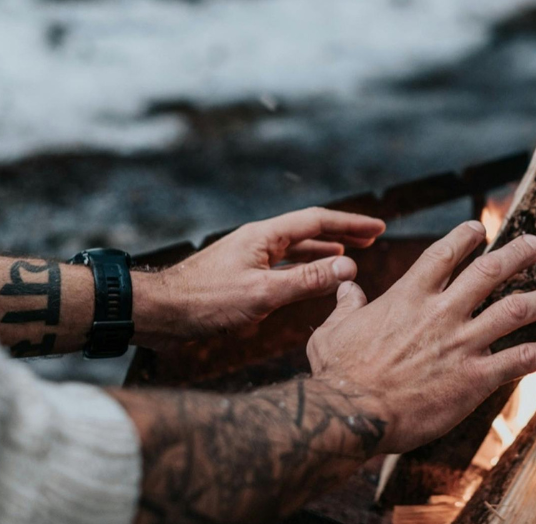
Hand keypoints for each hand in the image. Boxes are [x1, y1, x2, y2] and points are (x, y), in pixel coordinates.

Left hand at [135, 207, 385, 346]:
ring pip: (294, 250)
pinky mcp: (240, 277)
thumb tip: (349, 269)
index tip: (378, 227)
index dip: (350, 224)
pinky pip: (281, 268)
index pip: (317, 221)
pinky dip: (302, 270)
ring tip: (348, 258)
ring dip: (323, 253)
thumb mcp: (262, 294)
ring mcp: (248, 258)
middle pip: (308, 231)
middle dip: (341, 234)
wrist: (158, 314)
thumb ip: (307, 281)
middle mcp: (258, 242)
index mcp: (264, 236)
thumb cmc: (204, 303)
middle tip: (371, 238)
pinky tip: (309, 280)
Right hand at [306, 221, 535, 453]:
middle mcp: (442, 312)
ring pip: (515, 310)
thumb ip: (345, 305)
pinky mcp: (475, 377)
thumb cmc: (338, 374)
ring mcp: (462, 343)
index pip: (444, 254)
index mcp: (408, 296)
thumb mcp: (333, 330)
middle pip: (490, 272)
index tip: (480, 229)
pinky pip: (523, 358)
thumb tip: (345, 286)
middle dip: (518, 254)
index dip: (465, 237)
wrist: (350, 412)